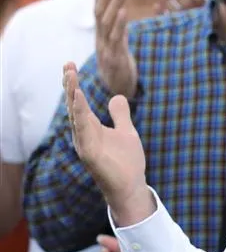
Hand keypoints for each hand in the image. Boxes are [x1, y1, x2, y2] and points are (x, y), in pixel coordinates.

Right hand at [63, 62, 153, 225]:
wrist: (132, 186)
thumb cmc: (126, 162)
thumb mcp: (126, 132)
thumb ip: (120, 115)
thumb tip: (116, 96)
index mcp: (91, 127)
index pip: (79, 102)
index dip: (73, 84)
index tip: (70, 65)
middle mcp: (84, 134)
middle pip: (73, 106)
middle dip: (70, 85)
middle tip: (67, 65)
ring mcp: (85, 144)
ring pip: (76, 116)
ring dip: (73, 97)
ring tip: (70, 77)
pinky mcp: (90, 155)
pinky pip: (83, 132)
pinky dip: (80, 116)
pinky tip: (79, 101)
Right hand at [94, 0, 138, 98]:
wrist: (118, 92)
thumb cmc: (120, 68)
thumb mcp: (119, 46)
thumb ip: (119, 30)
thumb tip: (120, 12)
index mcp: (102, 36)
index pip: (99, 10)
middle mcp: (101, 40)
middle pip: (100, 12)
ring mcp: (106, 48)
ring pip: (107, 22)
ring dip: (114, 3)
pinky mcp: (115, 57)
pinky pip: (116, 38)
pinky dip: (119, 24)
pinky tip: (123, 11)